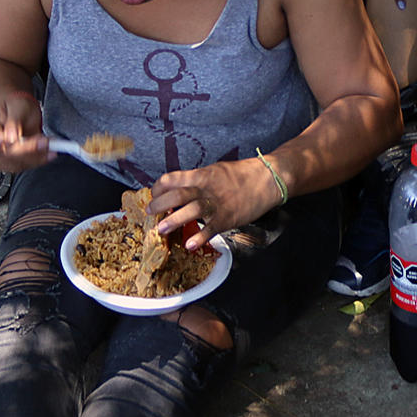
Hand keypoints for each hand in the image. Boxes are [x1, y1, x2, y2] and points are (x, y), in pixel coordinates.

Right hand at [0, 90, 51, 173]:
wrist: (19, 112)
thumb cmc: (14, 107)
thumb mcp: (15, 106)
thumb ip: (13, 121)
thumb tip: (10, 138)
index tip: (2, 139)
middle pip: (1, 156)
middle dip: (24, 150)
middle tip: (42, 140)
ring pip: (14, 164)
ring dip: (35, 156)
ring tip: (49, 143)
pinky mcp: (12, 164)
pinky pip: (24, 166)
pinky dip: (38, 160)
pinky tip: (48, 152)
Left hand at [149, 158, 280, 248]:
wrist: (267, 180)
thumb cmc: (241, 175)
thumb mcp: (216, 171)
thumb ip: (198, 180)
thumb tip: (178, 188)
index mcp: (202, 175)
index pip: (173, 178)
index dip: (159, 187)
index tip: (153, 194)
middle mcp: (207, 188)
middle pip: (178, 194)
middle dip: (160, 203)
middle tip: (150, 212)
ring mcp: (217, 203)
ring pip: (191, 210)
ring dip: (174, 220)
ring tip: (161, 229)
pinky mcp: (228, 218)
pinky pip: (211, 228)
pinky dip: (200, 237)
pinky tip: (189, 245)